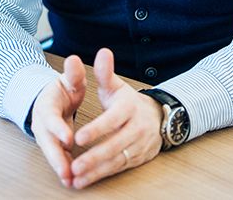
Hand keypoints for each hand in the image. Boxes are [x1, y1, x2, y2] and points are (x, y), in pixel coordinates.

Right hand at [30, 54, 86, 187]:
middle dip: (56, 157)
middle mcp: (42, 123)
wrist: (50, 96)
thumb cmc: (63, 88)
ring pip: (50, 153)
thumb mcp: (69, 79)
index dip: (58, 128)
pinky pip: (57, 158)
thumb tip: (73, 59)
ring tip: (70, 181)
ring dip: (59, 167)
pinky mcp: (51, 144)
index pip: (50, 118)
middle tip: (67, 171)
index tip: (69, 138)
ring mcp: (45, 135)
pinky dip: (63, 169)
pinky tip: (72, 181)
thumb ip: (73, 73)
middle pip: (47, 142)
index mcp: (46, 105)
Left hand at [69, 48, 163, 188]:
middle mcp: (136, 128)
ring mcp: (139, 145)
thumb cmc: (128, 102)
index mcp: (128, 108)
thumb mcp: (117, 86)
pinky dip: (102, 176)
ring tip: (77, 177)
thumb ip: (105, 73)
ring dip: (96, 171)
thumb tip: (103, 52)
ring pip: (116, 160)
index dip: (96, 130)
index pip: (112, 120)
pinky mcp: (138, 158)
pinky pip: (119, 168)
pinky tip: (85, 181)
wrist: (158, 117)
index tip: (78, 138)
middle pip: (114, 144)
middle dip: (94, 157)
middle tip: (74, 165)